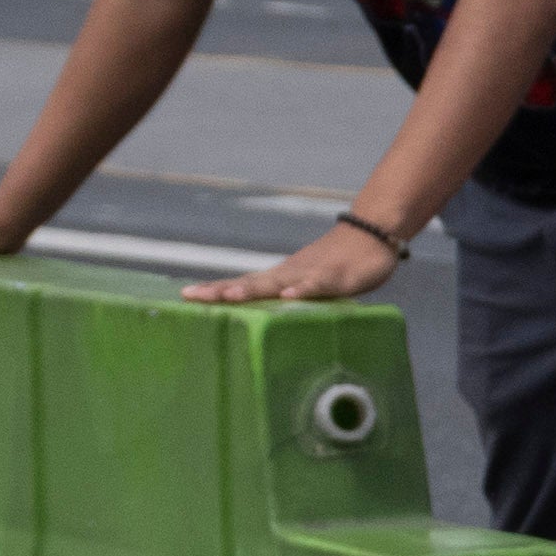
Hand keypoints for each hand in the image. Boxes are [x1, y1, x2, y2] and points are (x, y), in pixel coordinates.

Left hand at [183, 213, 405, 309]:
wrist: (370, 235)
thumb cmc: (339, 265)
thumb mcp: (310, 286)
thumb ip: (292, 302)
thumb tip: (271, 321)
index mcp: (280, 278)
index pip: (242, 285)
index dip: (214, 290)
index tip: (185, 296)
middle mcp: (288, 274)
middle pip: (249, 283)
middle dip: (220, 290)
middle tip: (192, 296)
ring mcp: (309, 274)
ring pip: (276, 282)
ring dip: (252, 289)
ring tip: (228, 296)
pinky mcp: (335, 278)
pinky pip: (317, 285)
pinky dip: (303, 290)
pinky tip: (289, 295)